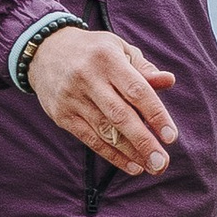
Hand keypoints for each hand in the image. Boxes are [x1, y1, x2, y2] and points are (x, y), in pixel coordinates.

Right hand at [28, 26, 179, 178]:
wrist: (45, 51)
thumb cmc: (93, 51)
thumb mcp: (119, 49)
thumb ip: (143, 68)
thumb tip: (169, 81)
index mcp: (107, 58)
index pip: (137, 90)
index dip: (156, 114)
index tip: (171, 137)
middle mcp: (88, 78)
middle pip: (120, 115)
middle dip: (143, 141)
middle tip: (162, 162)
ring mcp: (72, 98)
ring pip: (105, 131)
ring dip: (130, 153)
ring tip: (152, 166)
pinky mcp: (61, 115)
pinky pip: (89, 139)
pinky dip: (111, 155)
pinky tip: (131, 165)